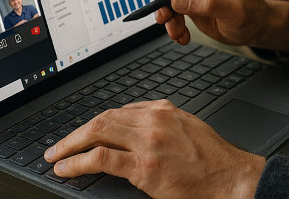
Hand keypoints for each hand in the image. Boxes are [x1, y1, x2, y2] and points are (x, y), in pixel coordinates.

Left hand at [44, 100, 265, 198]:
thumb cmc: (213, 160)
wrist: (232, 178)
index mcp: (162, 110)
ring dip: (70, 146)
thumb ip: (161, 124)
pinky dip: (78, 162)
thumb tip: (134, 128)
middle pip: (102, 119)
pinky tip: (67, 169)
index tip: (83, 135)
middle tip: (58, 146)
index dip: (95, 125)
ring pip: (97, 133)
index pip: (117, 112)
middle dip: (76, 133)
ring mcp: (147, 142)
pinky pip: (101, 159)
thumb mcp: (187, 128)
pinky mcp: (144, 166)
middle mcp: (153, 120)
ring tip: (56, 157)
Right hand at [155, 0, 288, 52]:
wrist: (256, 28)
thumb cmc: (253, 14)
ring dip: (169, 16)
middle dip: (166, 0)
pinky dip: (173, 23)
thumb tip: (179, 0)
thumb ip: (209, 4)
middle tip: (164, 18)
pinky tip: (182, 35)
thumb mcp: (235, 11)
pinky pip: (171, 8)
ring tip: (177, 32)